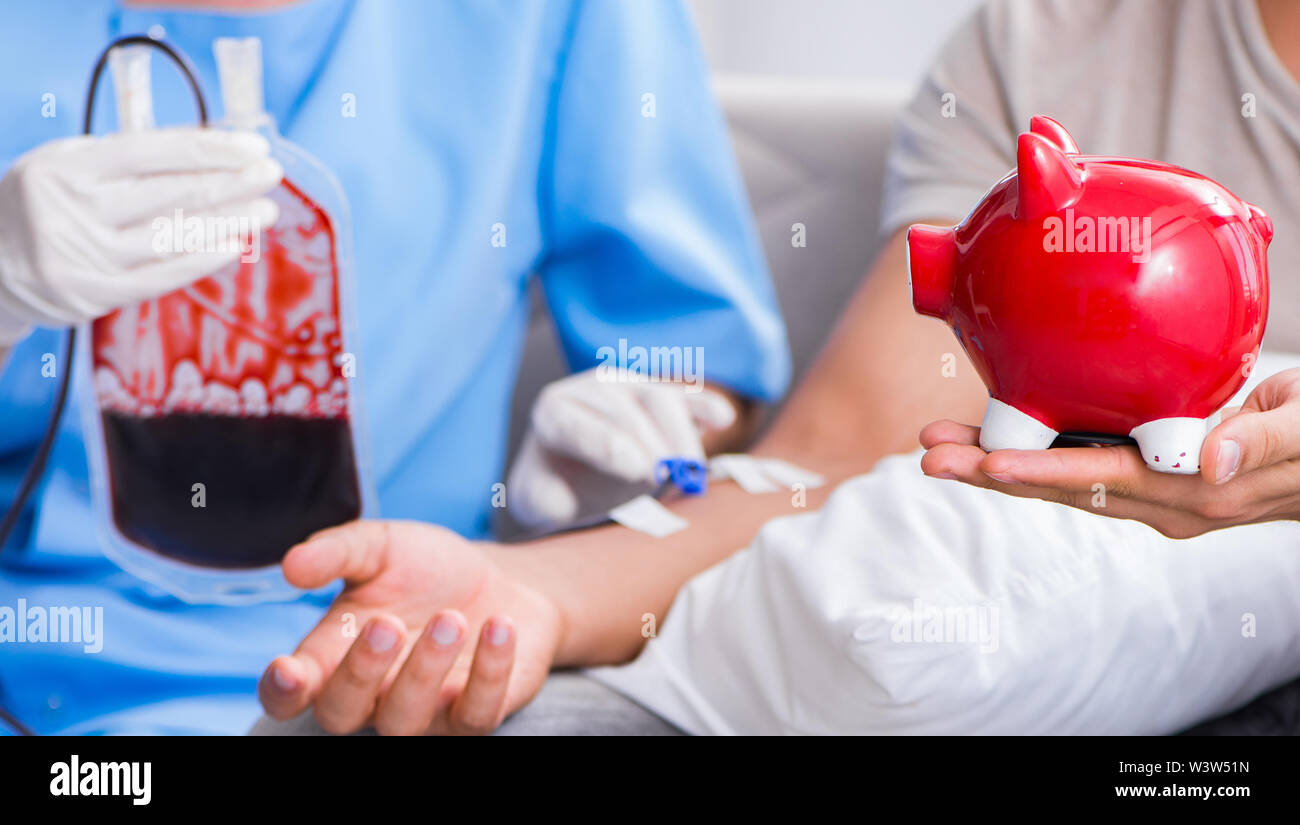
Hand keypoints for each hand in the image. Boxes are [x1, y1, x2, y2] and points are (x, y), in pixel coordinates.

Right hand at [0, 127, 280, 344]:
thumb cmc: (43, 204)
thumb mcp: (69, 165)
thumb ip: (128, 157)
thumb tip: (207, 148)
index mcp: (67, 166)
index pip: (154, 151)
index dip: (210, 148)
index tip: (253, 145)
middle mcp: (74, 210)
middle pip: (172, 193)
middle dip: (232, 182)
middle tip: (272, 174)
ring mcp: (85, 257)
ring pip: (174, 236)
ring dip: (230, 222)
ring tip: (267, 211)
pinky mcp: (96, 294)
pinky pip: (163, 276)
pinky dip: (204, 259)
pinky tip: (236, 245)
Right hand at [258, 521, 563, 734]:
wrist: (499, 579)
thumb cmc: (426, 570)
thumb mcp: (381, 547)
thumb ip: (337, 552)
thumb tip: (292, 565)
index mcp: (331, 659)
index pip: (287, 695)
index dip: (281, 692)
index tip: (287, 670)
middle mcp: (370, 696)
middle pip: (341, 714)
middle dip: (360, 672)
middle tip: (388, 623)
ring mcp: (423, 714)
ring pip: (406, 722)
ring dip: (426, 670)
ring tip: (452, 618)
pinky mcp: (474, 714)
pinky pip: (476, 714)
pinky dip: (489, 671)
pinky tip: (499, 625)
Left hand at [507, 368, 737, 528]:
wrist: (572, 479)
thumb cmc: (556, 493)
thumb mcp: (541, 503)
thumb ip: (548, 501)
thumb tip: (572, 495)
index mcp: (552, 412)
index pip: (578, 423)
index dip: (609, 446)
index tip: (637, 472)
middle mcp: (591, 390)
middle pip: (623, 406)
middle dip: (646, 442)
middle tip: (662, 478)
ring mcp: (629, 388)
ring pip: (659, 398)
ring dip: (678, 434)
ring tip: (688, 470)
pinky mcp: (661, 398)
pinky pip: (687, 397)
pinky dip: (706, 406)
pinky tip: (722, 420)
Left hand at [919, 369, 1299, 538]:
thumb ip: (1260, 440)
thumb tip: (1206, 459)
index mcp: (1195, 490)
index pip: (1104, 481)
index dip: (1043, 473)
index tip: (987, 464)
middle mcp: (1164, 501)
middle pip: (1063, 488)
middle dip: (992, 472)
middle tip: (930, 455)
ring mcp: (1153, 494)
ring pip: (1062, 480)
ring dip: (999, 464)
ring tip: (941, 445)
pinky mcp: (1149, 477)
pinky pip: (1081, 467)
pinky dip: (1033, 454)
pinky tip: (997, 435)